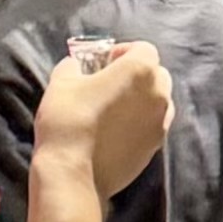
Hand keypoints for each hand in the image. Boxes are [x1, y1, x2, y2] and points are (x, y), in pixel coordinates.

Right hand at [36, 42, 173, 196]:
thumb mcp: (62, 81)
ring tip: (114, 108)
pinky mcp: (155, 148)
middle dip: (137, 74)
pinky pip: (153, 126)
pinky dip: (140, 122)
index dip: (123, 51)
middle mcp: (158, 94)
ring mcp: (160, 123)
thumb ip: (73, 66)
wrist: (74, 173)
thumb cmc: (67, 120)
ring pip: (158, 101)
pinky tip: (116, 130)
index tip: (104, 61)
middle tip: (109, 82)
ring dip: (141, 99)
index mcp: (140, 70)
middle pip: (156, 74)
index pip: (142, 49)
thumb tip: (76, 66)